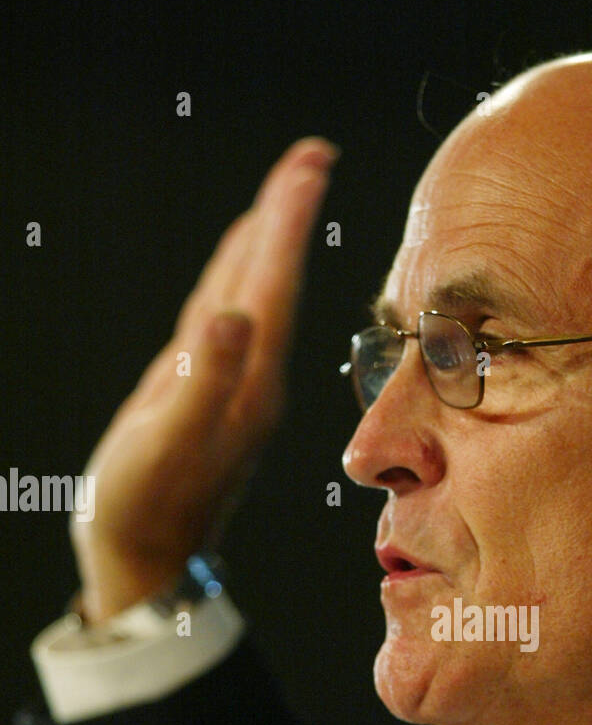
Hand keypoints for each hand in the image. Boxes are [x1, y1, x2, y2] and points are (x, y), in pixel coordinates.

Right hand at [70, 137, 338, 622]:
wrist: (147, 566)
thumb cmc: (145, 508)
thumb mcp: (166, 443)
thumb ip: (201, 381)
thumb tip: (233, 315)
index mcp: (250, 381)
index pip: (277, 284)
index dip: (290, 220)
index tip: (313, 160)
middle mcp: (251, 380)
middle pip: (274, 281)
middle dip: (288, 217)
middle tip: (309, 158)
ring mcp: (233, 390)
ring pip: (253, 299)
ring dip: (267, 248)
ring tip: (280, 200)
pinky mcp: (209, 401)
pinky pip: (230, 327)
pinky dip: (236, 289)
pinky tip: (238, 281)